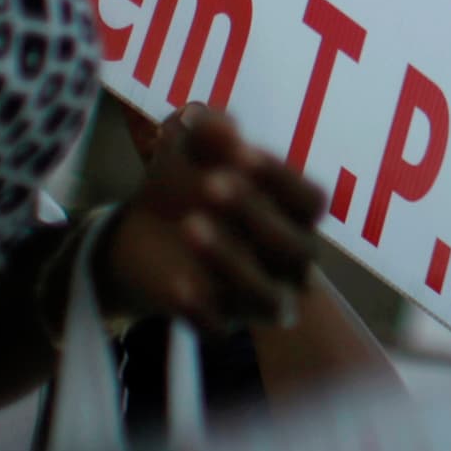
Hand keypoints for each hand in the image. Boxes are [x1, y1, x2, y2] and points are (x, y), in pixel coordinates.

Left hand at [96, 105, 325, 331]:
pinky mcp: (219, 323)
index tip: (242, 151)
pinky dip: (200, 309)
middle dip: (255, 214)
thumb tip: (218, 124)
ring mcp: (257, 296)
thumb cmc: (185, 182)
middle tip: (211, 182)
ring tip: (190, 224)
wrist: (140, 234)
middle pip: (296, 248)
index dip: (281, 178)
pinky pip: (219, 327)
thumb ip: (206, 130)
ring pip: (267, 297)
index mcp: (293, 213)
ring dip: (231, 261)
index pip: (310, 201)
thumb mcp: (190, 147)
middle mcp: (288, 259)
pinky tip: (176, 283)